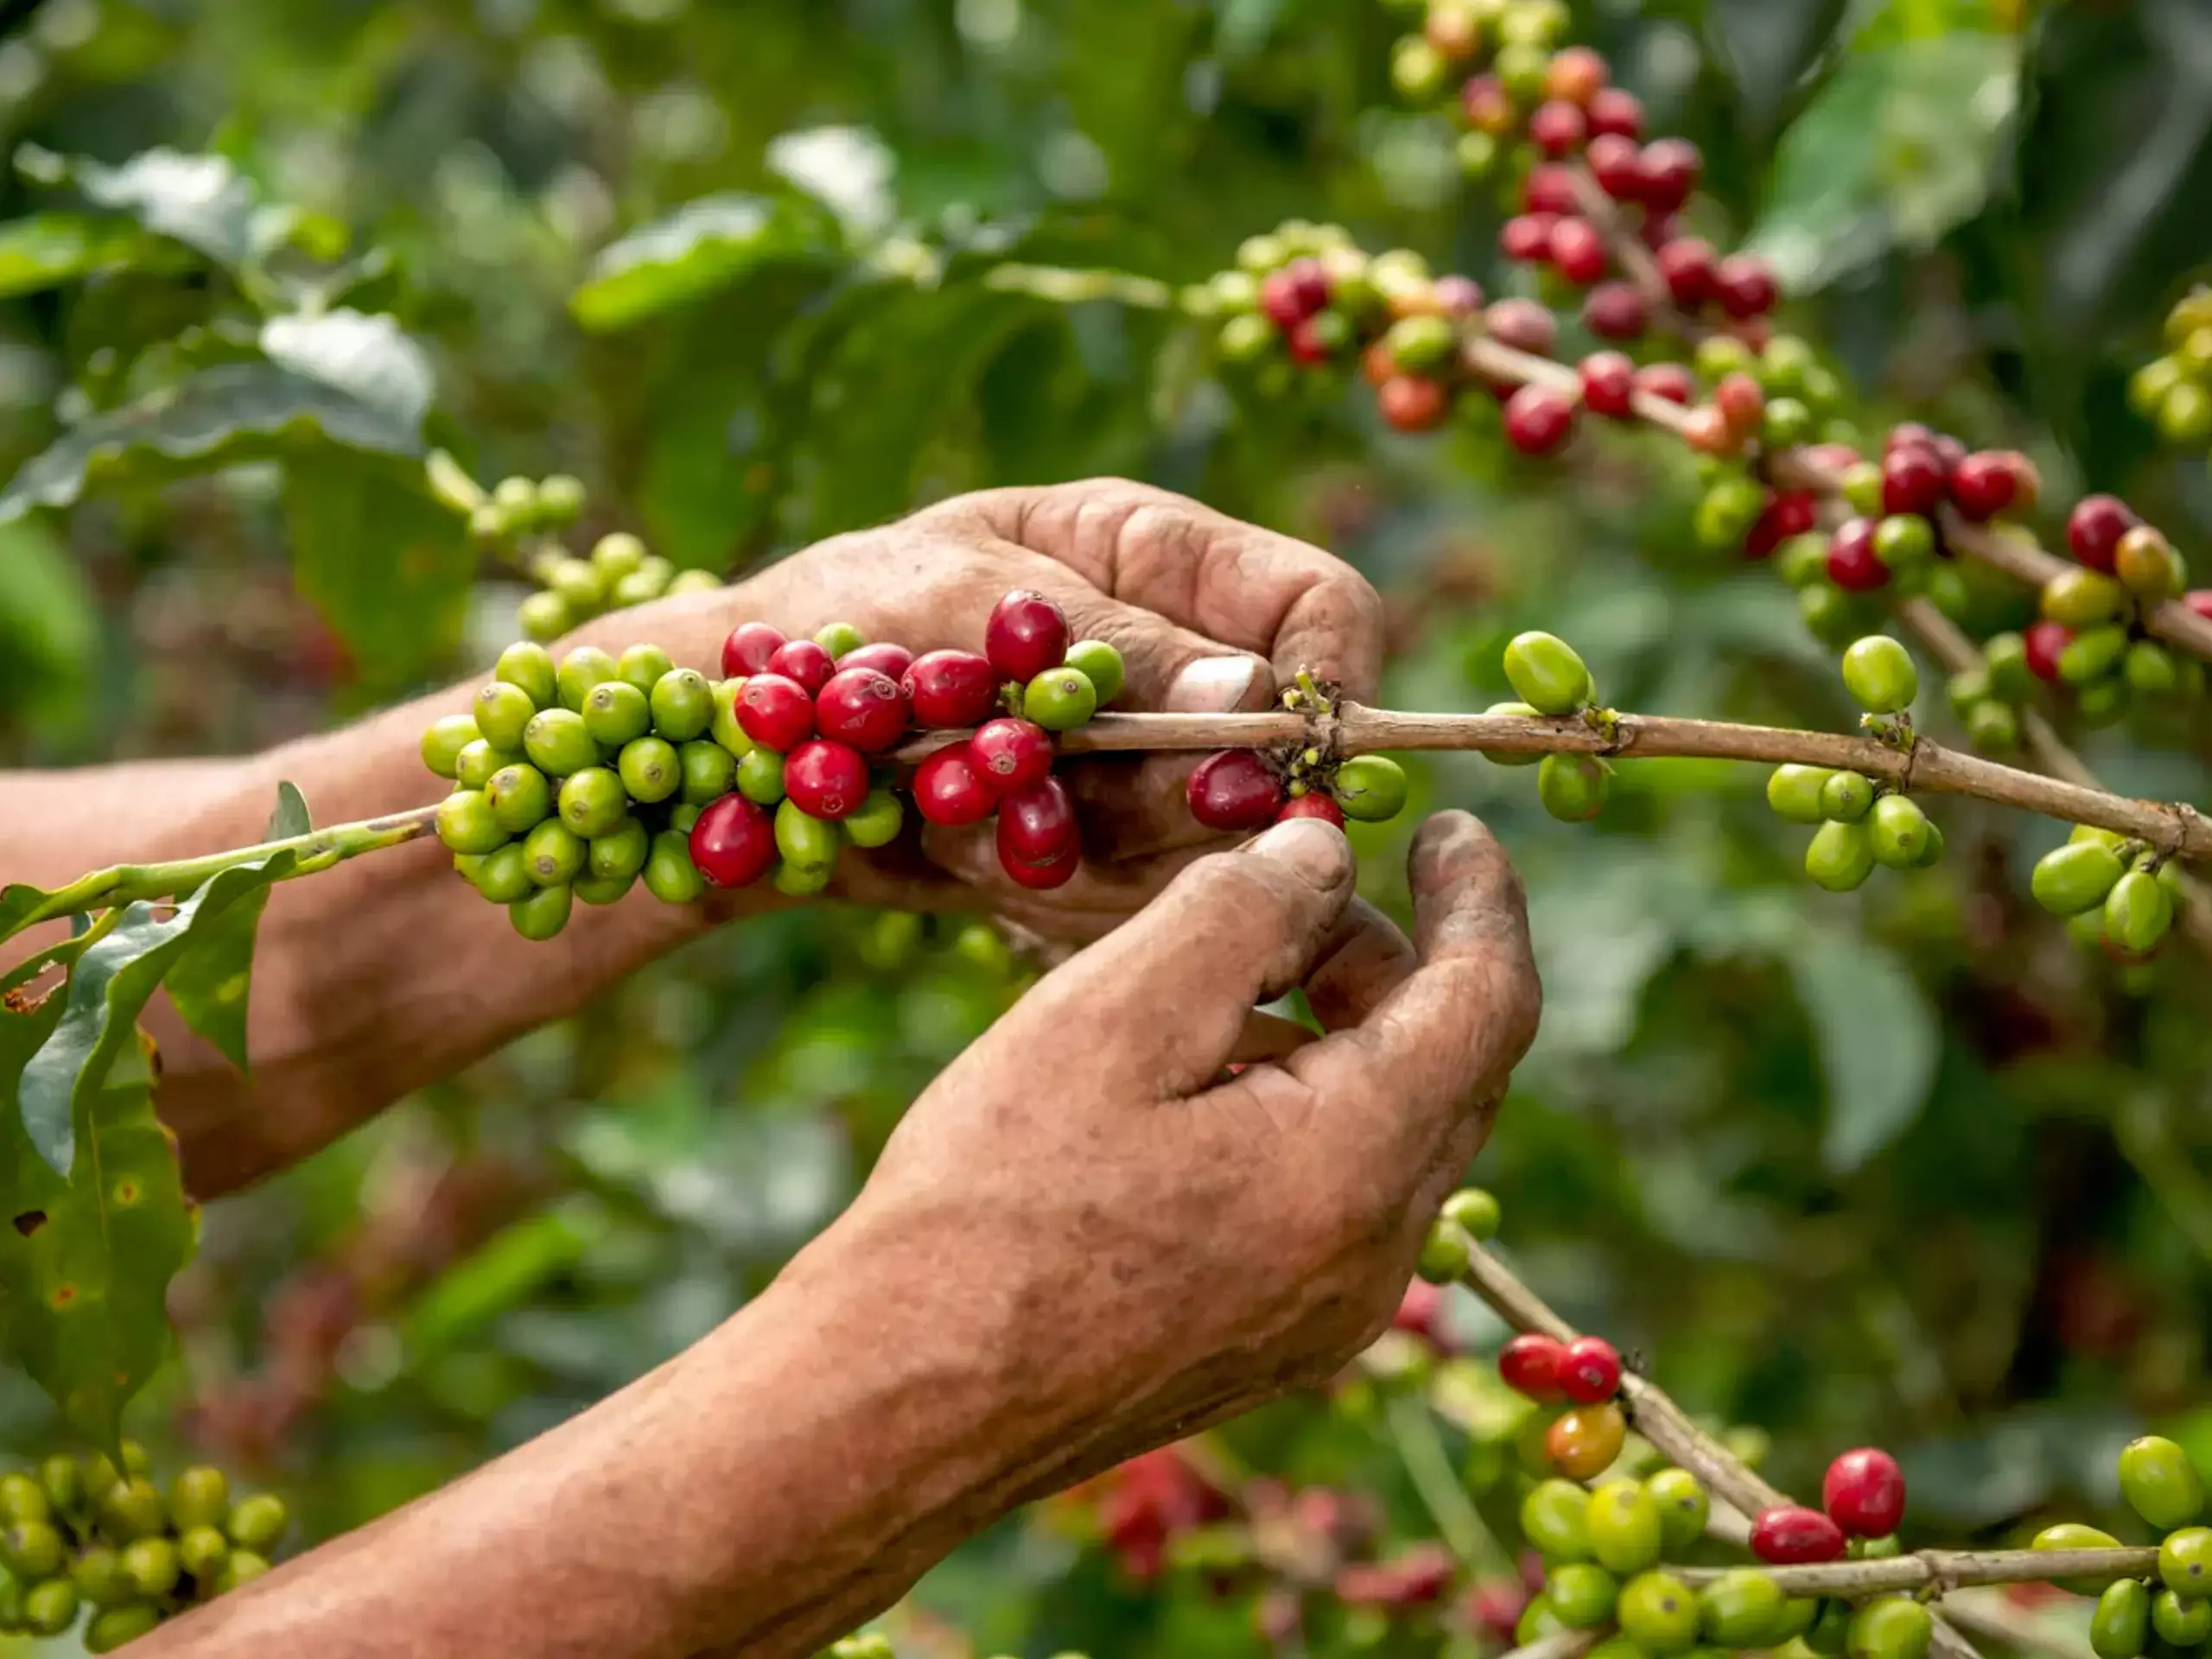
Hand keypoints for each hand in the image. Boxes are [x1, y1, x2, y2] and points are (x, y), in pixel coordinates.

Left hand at [655, 477, 1384, 942]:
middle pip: (1273, 748)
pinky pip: (1127, 901)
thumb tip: (1260, 695)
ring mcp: (1130, 767)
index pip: (1318, 604)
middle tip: (1065, 801)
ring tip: (965, 810)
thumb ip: (1115, 650)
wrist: (725, 750)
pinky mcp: (1091, 854)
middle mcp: (1167, 662)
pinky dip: (1045, 890)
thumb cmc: (830, 628)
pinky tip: (956, 854)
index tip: (1289, 758)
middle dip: (1179, 795)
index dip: (1327, 680)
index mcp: (1154, 553)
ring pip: (1203, 841)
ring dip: (1091, 849)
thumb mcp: (966, 603)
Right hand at [802, 810, 1538, 1505]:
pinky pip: (1336, 1195)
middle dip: (1389, 959)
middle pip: (1447, 1067)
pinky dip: (1301, 1108)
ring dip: (1336, 1032)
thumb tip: (1324, 855)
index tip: (1446, 825)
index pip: (1489, 1002)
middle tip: (1292, 887)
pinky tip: (1190, 1084)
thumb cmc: (991, 1202)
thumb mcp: (1113, 1013)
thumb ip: (1241, 910)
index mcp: (1358, 1165)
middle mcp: (1375, 1257)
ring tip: (1214, 978)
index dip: (1480, 898)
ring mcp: (1328, 1316)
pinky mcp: (1272, 1343)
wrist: (902, 1402)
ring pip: (1390, 1131)